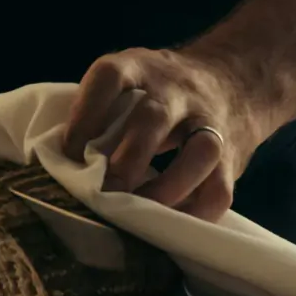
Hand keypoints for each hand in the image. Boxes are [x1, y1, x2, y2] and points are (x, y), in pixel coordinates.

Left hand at [62, 48, 270, 220]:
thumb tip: (58, 165)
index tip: (69, 150)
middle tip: (104, 192)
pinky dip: (194, 213)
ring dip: (165, 188)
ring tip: (139, 215)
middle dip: (126, 159)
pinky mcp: (233, 156)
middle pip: (154, 118)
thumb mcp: (131, 81)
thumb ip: (100, 112)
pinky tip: (169, 226)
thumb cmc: (160, 93)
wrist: (236, 80)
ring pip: (199, 152)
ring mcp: (210, 121)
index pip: (111, 78)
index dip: (86, 113)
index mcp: (140, 68)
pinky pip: (220, 189)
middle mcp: (177, 91)